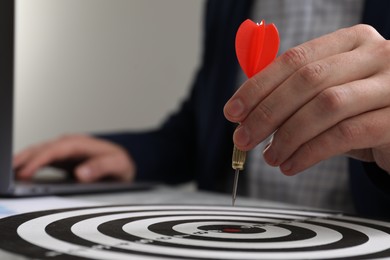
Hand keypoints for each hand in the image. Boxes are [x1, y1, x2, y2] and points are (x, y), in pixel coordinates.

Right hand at [13, 134, 135, 181]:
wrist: (123, 163)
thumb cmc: (120, 162)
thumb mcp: (118, 164)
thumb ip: (101, 167)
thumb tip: (81, 173)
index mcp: (82, 143)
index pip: (56, 149)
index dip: (39, 160)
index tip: (26, 172)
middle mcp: (71, 145)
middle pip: (43, 148)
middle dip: (24, 158)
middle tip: (8, 170)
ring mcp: (65, 151)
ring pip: (39, 152)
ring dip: (23, 160)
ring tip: (9, 171)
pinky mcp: (62, 159)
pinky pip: (42, 160)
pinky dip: (30, 165)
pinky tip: (21, 173)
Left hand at [224, 24, 389, 174]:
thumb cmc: (359, 109)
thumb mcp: (328, 92)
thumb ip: (292, 92)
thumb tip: (244, 109)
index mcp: (350, 41)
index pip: (294, 59)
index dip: (258, 86)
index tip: (233, 111)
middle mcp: (375, 55)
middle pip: (307, 80)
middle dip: (267, 113)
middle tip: (243, 139)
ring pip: (326, 106)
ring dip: (287, 136)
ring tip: (269, 157)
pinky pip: (344, 135)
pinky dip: (310, 153)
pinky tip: (291, 164)